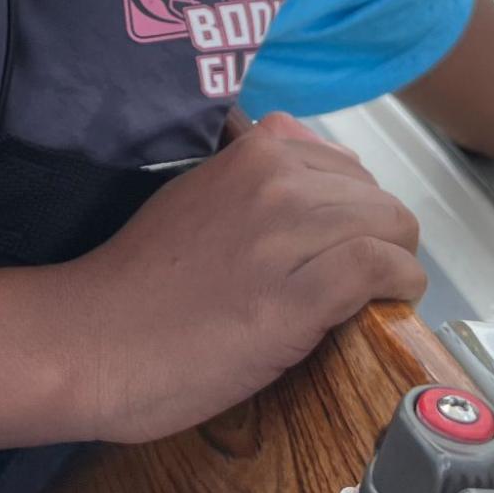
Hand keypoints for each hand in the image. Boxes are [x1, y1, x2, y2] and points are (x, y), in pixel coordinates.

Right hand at [62, 111, 425, 444]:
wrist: (94, 340)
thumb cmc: (139, 280)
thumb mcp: (197, 195)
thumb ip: (254, 175)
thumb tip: (314, 162)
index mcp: (253, 152)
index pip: (346, 166)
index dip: (354, 210)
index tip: (343, 244)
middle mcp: (275, 180)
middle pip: (377, 198)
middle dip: (380, 238)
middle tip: (361, 281)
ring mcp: (286, 234)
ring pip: (390, 228)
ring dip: (396, 264)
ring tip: (375, 296)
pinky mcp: (296, 296)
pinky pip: (381, 269)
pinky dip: (399, 287)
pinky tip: (386, 306)